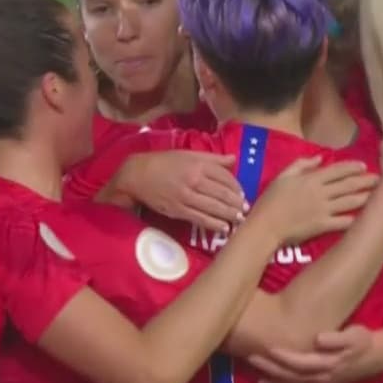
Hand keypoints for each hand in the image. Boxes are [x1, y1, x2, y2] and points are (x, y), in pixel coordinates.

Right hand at [117, 151, 245, 232]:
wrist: (137, 175)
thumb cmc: (163, 162)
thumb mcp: (188, 154)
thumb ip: (212, 158)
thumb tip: (233, 159)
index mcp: (198, 164)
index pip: (225, 177)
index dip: (237, 187)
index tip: (242, 193)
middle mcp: (195, 180)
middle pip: (223, 194)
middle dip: (237, 203)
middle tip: (245, 210)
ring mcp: (187, 196)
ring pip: (214, 208)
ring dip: (229, 215)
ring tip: (239, 219)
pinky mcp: (179, 210)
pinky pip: (201, 218)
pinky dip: (214, 224)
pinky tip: (223, 227)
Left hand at [248, 325, 382, 382]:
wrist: (376, 357)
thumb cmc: (364, 342)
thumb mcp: (355, 336)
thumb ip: (337, 339)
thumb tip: (319, 338)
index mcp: (328, 364)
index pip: (302, 362)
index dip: (285, 357)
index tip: (268, 349)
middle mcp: (322, 377)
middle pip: (293, 375)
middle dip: (272, 368)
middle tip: (251, 358)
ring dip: (274, 380)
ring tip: (255, 377)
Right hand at [251, 157, 377, 244]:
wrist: (265, 226)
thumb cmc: (270, 200)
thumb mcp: (282, 176)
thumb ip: (301, 164)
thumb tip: (319, 158)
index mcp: (311, 179)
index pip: (337, 170)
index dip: (352, 167)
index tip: (364, 166)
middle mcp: (321, 193)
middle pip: (348, 185)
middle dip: (365, 181)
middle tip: (379, 180)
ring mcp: (323, 210)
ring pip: (349, 202)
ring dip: (364, 197)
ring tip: (376, 195)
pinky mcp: (322, 226)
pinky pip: (342, 221)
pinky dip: (354, 218)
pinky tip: (363, 217)